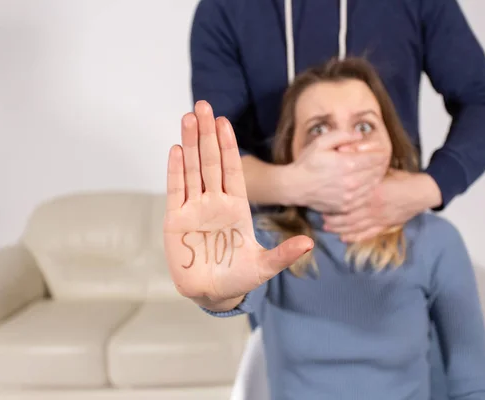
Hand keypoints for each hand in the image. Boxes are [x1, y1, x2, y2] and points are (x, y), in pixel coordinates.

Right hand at [164, 101, 313, 310]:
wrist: (213, 293)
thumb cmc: (240, 277)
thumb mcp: (264, 266)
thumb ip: (284, 254)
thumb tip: (309, 244)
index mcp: (236, 206)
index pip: (232, 170)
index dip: (228, 146)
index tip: (225, 122)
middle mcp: (215, 202)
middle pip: (211, 161)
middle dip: (207, 134)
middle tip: (203, 106)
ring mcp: (195, 208)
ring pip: (192, 169)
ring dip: (190, 144)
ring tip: (188, 118)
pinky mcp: (176, 220)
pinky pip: (176, 190)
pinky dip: (175, 170)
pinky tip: (176, 149)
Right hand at [287, 132, 389, 212]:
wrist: (294, 186)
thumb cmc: (307, 163)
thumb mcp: (321, 142)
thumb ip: (342, 135)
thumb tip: (359, 135)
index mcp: (347, 164)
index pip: (375, 158)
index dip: (380, 153)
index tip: (381, 150)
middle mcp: (351, 182)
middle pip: (377, 172)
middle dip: (380, 165)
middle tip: (379, 160)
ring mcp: (349, 196)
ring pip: (373, 186)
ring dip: (376, 178)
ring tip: (373, 171)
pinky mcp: (346, 206)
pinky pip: (364, 198)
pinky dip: (368, 190)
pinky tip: (364, 185)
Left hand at [322, 169, 441, 241]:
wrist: (421, 192)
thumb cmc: (401, 178)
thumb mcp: (382, 169)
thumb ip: (366, 168)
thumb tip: (348, 156)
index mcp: (370, 191)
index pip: (347, 199)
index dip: (333, 202)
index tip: (323, 201)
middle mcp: (371, 206)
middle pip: (346, 215)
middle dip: (332, 218)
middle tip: (321, 216)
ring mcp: (378, 218)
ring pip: (354, 226)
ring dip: (339, 228)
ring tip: (328, 227)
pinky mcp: (384, 225)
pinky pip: (366, 234)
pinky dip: (354, 237)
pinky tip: (344, 238)